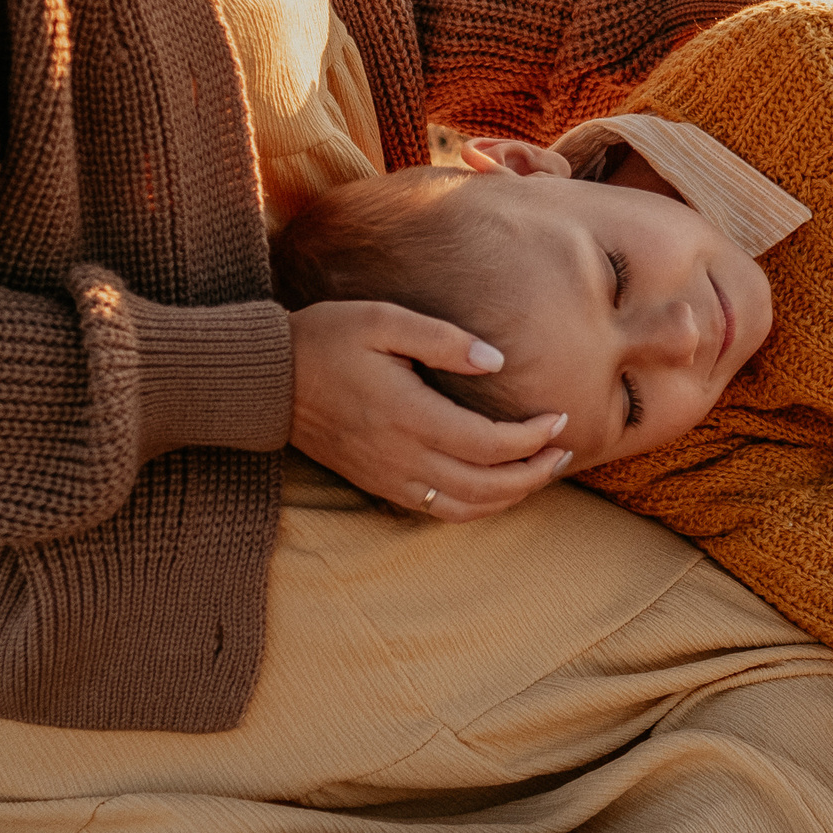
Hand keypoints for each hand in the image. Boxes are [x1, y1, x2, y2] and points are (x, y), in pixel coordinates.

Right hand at [288, 300, 571, 521]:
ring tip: (541, 471)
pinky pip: (438, 512)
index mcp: (409, 416)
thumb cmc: (326, 339)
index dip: (532, 438)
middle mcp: (402, 457)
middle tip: (565, 449)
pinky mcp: (379, 485)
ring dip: (511, 496)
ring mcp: (389, 477)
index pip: (489, 444)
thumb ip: (443, 341)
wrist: (267, 380)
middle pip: (486, 486)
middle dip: (534, 473)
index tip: (560, 417)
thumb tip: (496, 362)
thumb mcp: (383, 320)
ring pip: (465, 508)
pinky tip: (495, 490)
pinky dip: (476, 508)